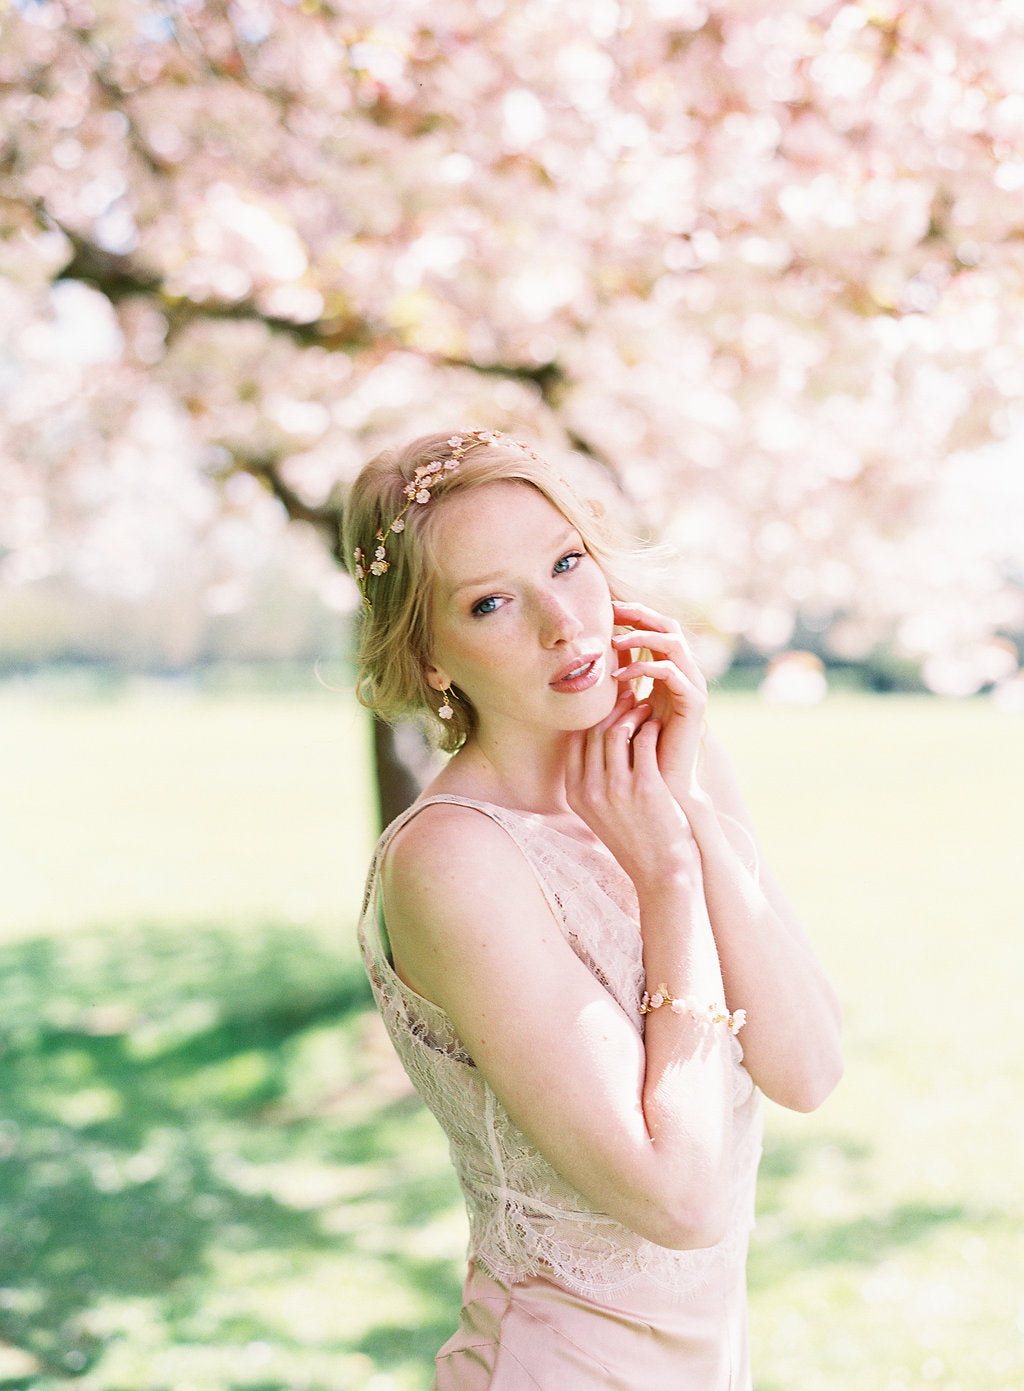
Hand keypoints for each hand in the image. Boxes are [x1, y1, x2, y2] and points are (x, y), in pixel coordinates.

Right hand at [565, 687, 697, 889]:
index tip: (607, 704)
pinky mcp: (644, 787)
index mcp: (576, 794)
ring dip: (632, 713)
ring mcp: (616, 789)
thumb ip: (592, 781)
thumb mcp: (600, 813)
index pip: (575, 741)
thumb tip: (595, 741)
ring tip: (646, 707)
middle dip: (612, 709)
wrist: (661, 872)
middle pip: (594, 732)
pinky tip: (658, 725)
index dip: (591, 717)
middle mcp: (591, 790)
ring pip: (617, 732)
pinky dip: (650, 728)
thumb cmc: (635, 839)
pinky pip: (643, 742)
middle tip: (629, 696)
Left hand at [610, 600, 708, 807]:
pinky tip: (620, 676)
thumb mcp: (620, 708)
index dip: (633, 615)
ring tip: (614, 642)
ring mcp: (692, 686)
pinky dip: (646, 668)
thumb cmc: (637, 751)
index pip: (654, 630)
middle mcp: (683, 674)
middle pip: (668, 626)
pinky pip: (672, 673)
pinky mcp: (694, 703)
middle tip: (611, 610)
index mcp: (668, 672)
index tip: (604, 609)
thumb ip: (615, 685)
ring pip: (672, 643)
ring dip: (641, 637)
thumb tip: (590, 663)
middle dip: (640, 614)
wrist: (663, 785)